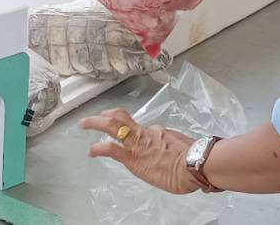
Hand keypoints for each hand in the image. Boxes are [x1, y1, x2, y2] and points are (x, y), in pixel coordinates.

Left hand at [81, 109, 197, 194]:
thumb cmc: (194, 159)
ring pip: (112, 126)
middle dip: (106, 115)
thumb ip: (174, 147)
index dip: (133, 132)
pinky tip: (90, 151)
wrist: (194, 164)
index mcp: (158, 132)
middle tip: (95, 116)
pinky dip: (98, 148)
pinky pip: (110, 149)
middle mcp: (145, 133)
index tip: (128, 134)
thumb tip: (174, 151)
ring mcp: (137, 143)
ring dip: (96, 123)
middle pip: (122, 117)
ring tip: (85, 123)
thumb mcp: (183, 147)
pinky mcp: (132, 157)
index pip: (142, 129)